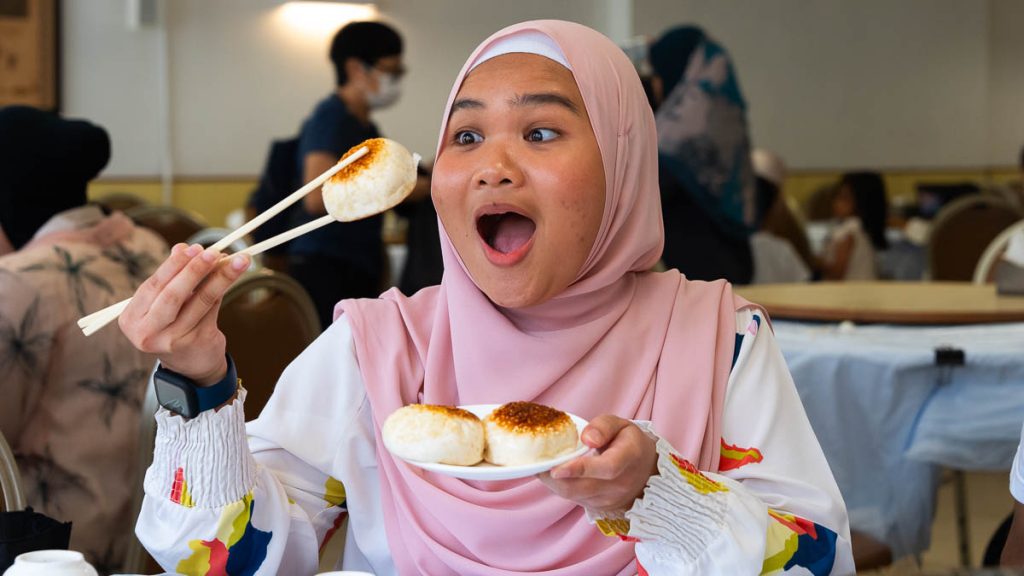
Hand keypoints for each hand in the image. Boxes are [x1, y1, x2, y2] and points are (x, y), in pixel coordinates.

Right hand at [118, 243, 249, 384]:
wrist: (189, 365)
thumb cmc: (172, 325)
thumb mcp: (162, 304)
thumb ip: (170, 279)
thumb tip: (182, 247)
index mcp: (132, 320)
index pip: (153, 286)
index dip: (173, 265)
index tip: (192, 247)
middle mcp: (149, 333)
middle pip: (173, 296)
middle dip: (195, 270)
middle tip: (213, 252)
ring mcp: (174, 340)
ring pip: (200, 301)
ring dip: (220, 278)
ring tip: (237, 261)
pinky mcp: (198, 342)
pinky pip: (213, 309)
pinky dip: (222, 289)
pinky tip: (231, 276)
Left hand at [537, 415, 658, 512]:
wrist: (646, 470)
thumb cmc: (629, 443)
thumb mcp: (621, 424)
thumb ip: (603, 426)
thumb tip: (587, 439)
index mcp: (629, 457)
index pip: (606, 468)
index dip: (580, 469)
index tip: (556, 468)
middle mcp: (621, 483)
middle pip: (583, 487)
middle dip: (555, 479)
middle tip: (537, 465)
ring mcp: (612, 499)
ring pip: (575, 496)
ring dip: (555, 484)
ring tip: (542, 468)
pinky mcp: (602, 507)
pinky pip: (576, 500)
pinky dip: (562, 488)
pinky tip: (555, 476)